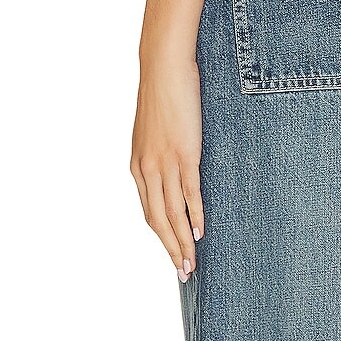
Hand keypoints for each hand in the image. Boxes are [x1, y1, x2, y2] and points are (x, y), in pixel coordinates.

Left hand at [130, 55, 203, 280]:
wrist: (164, 67)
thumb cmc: (163, 95)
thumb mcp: (155, 132)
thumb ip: (160, 155)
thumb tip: (175, 170)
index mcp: (139, 166)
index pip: (150, 212)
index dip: (162, 238)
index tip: (172, 256)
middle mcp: (147, 169)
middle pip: (158, 220)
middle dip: (171, 249)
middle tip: (183, 274)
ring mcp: (165, 163)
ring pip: (173, 213)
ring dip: (183, 242)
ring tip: (191, 263)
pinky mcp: (184, 154)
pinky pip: (189, 193)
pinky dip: (195, 215)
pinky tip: (201, 233)